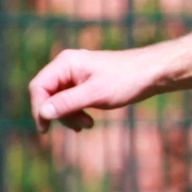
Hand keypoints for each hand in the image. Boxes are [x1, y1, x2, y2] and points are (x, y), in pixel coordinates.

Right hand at [28, 46, 166, 133]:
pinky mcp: (85, 82)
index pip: (38, 87)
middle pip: (47, 95)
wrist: (153, 73)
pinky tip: (88, 122)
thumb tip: (43, 113)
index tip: (45, 128)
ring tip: (88, 125)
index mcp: (65, 63)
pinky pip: (71, 100)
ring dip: (70, 115)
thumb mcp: (95, 94)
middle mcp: (67, 66)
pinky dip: (77, 112)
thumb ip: (68, 103)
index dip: (38, 108)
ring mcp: (76, 74)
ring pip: (59, 100)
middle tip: (78, 127)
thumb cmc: (127, 80)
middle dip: (60, 114)